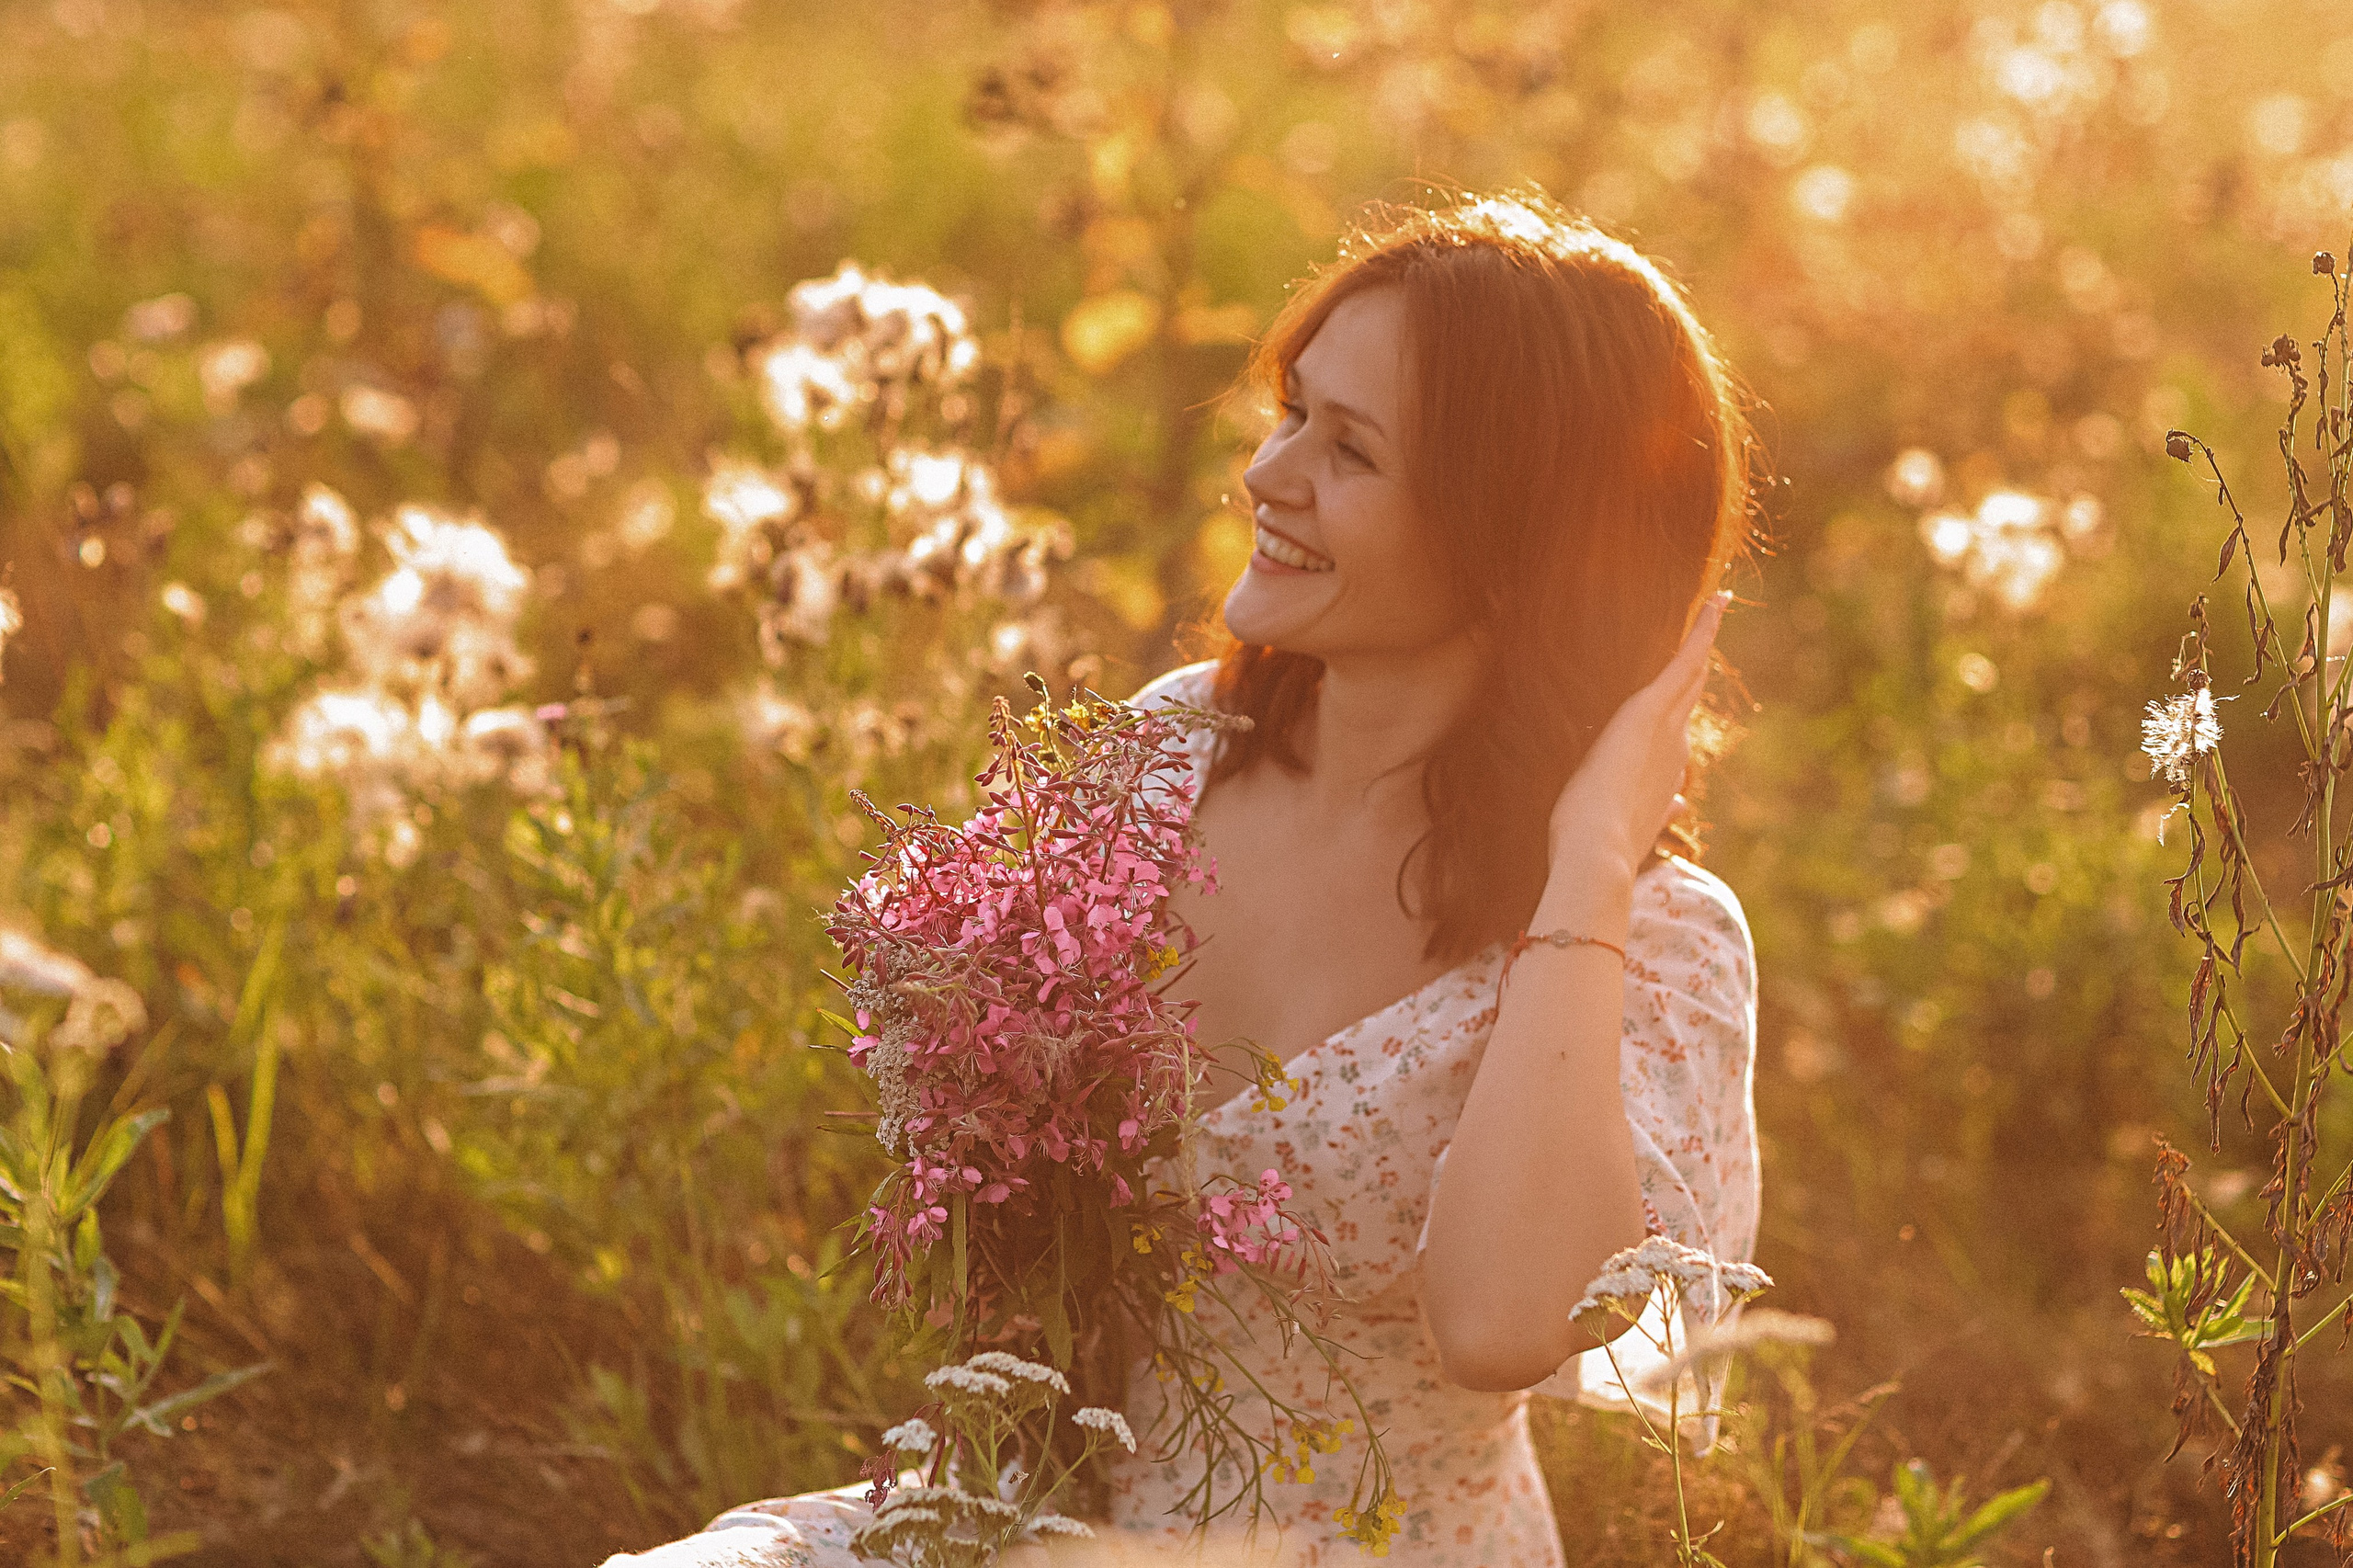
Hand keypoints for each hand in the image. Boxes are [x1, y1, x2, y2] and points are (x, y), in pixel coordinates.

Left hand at [1544, 590, 1728, 885]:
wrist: (1597, 852)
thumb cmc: (1594, 845)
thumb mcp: (1623, 820)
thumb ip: (1655, 810)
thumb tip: (1678, 804)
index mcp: (1659, 771)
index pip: (1675, 729)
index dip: (1686, 703)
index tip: (1695, 684)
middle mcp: (1672, 746)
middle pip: (1690, 694)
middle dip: (1700, 664)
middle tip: (1714, 627)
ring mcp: (1666, 727)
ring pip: (1691, 673)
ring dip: (1705, 636)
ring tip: (1719, 602)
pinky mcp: (1651, 709)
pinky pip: (1685, 662)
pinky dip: (1702, 632)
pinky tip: (1718, 601)